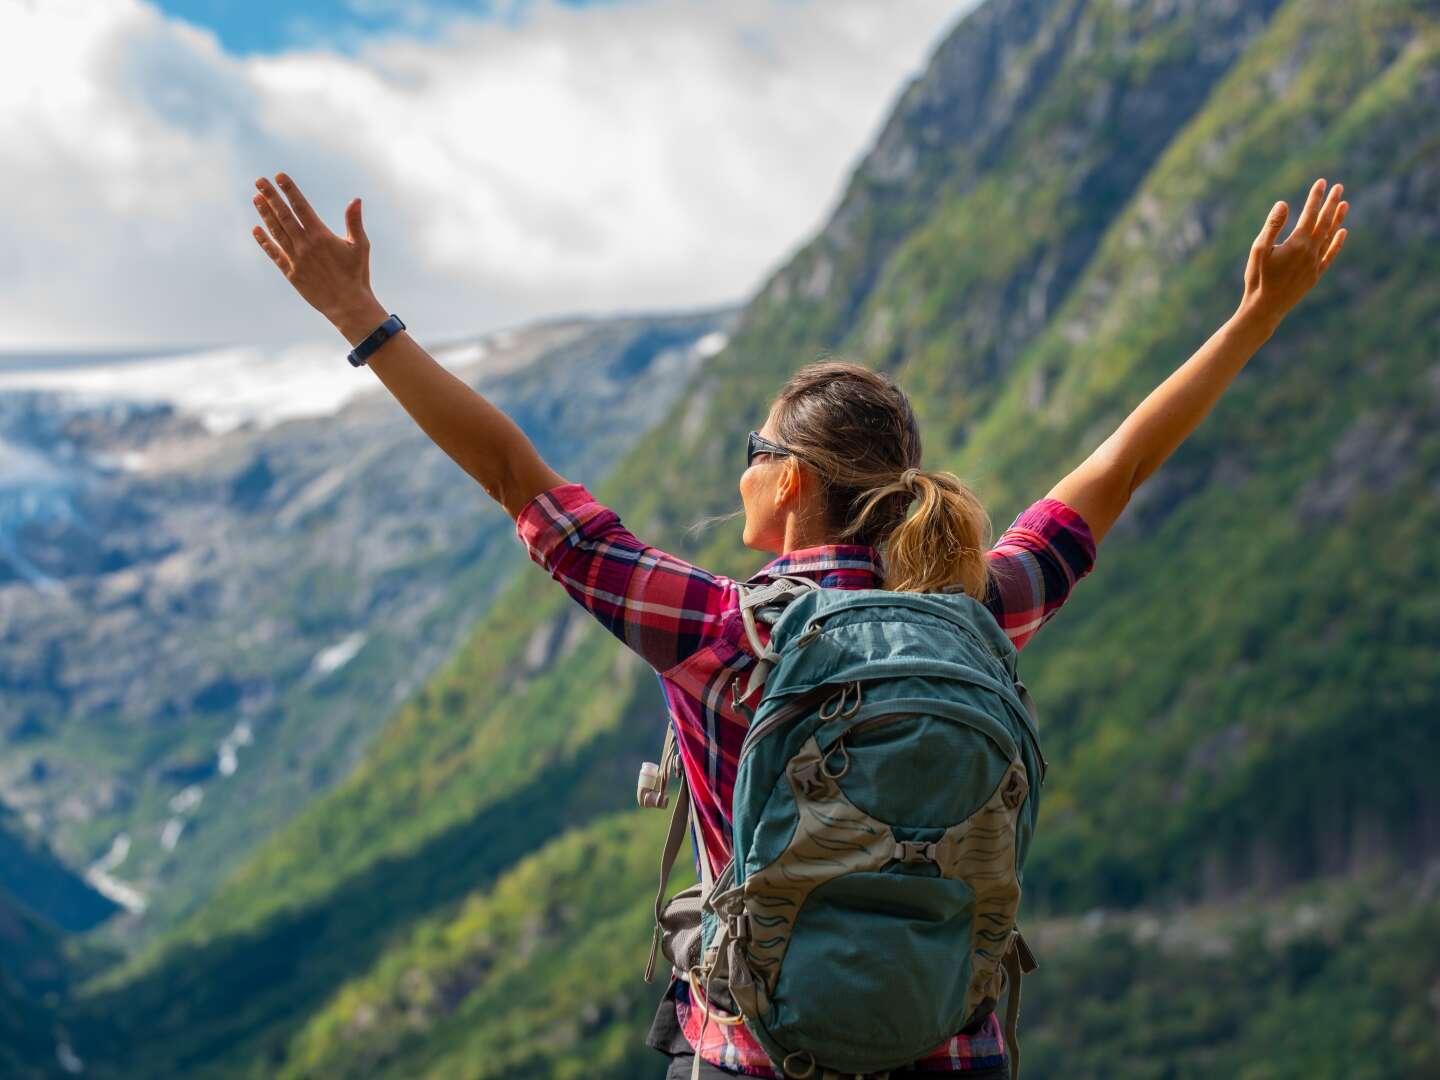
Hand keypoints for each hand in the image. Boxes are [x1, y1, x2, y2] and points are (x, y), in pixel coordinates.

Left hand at [251, 172, 378, 330]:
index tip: (279, 177)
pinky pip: (274, 254)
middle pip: (284, 216)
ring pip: (276, 232)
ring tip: (256, 199)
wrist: (348, 305)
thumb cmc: (357, 274)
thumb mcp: (360, 246)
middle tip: (259, 181)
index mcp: (321, 236)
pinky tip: (256, 230)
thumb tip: (356, 200)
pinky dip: (264, 241)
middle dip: (271, 197)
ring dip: (265, 214)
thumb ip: (354, 222)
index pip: (301, 207)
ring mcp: (296, 259)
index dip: (290, 191)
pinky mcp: (291, 273)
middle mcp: (305, 245)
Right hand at [1239, 177, 1347, 327]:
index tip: (1321, 182)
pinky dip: (1337, 242)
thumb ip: (1272, 225)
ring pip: (1330, 236)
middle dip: (1331, 203)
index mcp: (1297, 243)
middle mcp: (1311, 251)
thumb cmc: (1257, 278)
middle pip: (1325, 222)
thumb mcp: (1259, 250)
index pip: (1311, 214)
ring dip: (1338, 219)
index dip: (1316, 197)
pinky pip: (1330, 254)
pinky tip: (1343, 232)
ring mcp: (1315, 263)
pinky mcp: (1315, 275)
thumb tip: (1283, 203)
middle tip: (1339, 187)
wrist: (1265, 308)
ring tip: (1344, 204)